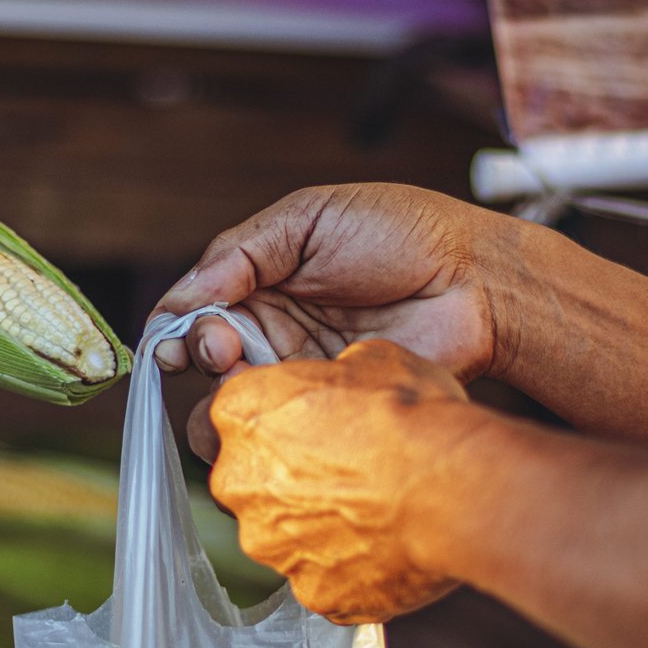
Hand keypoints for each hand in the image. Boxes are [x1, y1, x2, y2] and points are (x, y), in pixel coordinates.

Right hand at [151, 184, 513, 458]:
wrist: (474, 280)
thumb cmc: (400, 234)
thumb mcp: (308, 219)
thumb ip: (239, 254)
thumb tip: (176, 302)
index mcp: (260, 279)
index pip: (193, 310)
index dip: (176, 327)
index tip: (174, 340)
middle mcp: (273, 329)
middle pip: (205, 361)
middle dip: (203, 356)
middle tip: (225, 348)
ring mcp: (301, 372)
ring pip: (236, 403)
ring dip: (226, 399)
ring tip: (248, 381)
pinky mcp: (331, 409)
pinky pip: (284, 428)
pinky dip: (270, 424)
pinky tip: (286, 405)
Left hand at [210, 339, 472, 622]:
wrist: (452, 489)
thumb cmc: (413, 419)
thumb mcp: (372, 360)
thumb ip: (335, 378)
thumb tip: (345, 384)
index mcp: (242, 412)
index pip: (235, 415)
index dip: (279, 419)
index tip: (310, 423)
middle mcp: (239, 481)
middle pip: (251, 480)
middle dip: (290, 477)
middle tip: (346, 468)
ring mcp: (270, 545)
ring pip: (285, 535)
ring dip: (319, 524)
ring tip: (375, 510)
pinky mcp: (310, 592)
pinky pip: (323, 577)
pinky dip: (348, 566)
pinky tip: (386, 545)